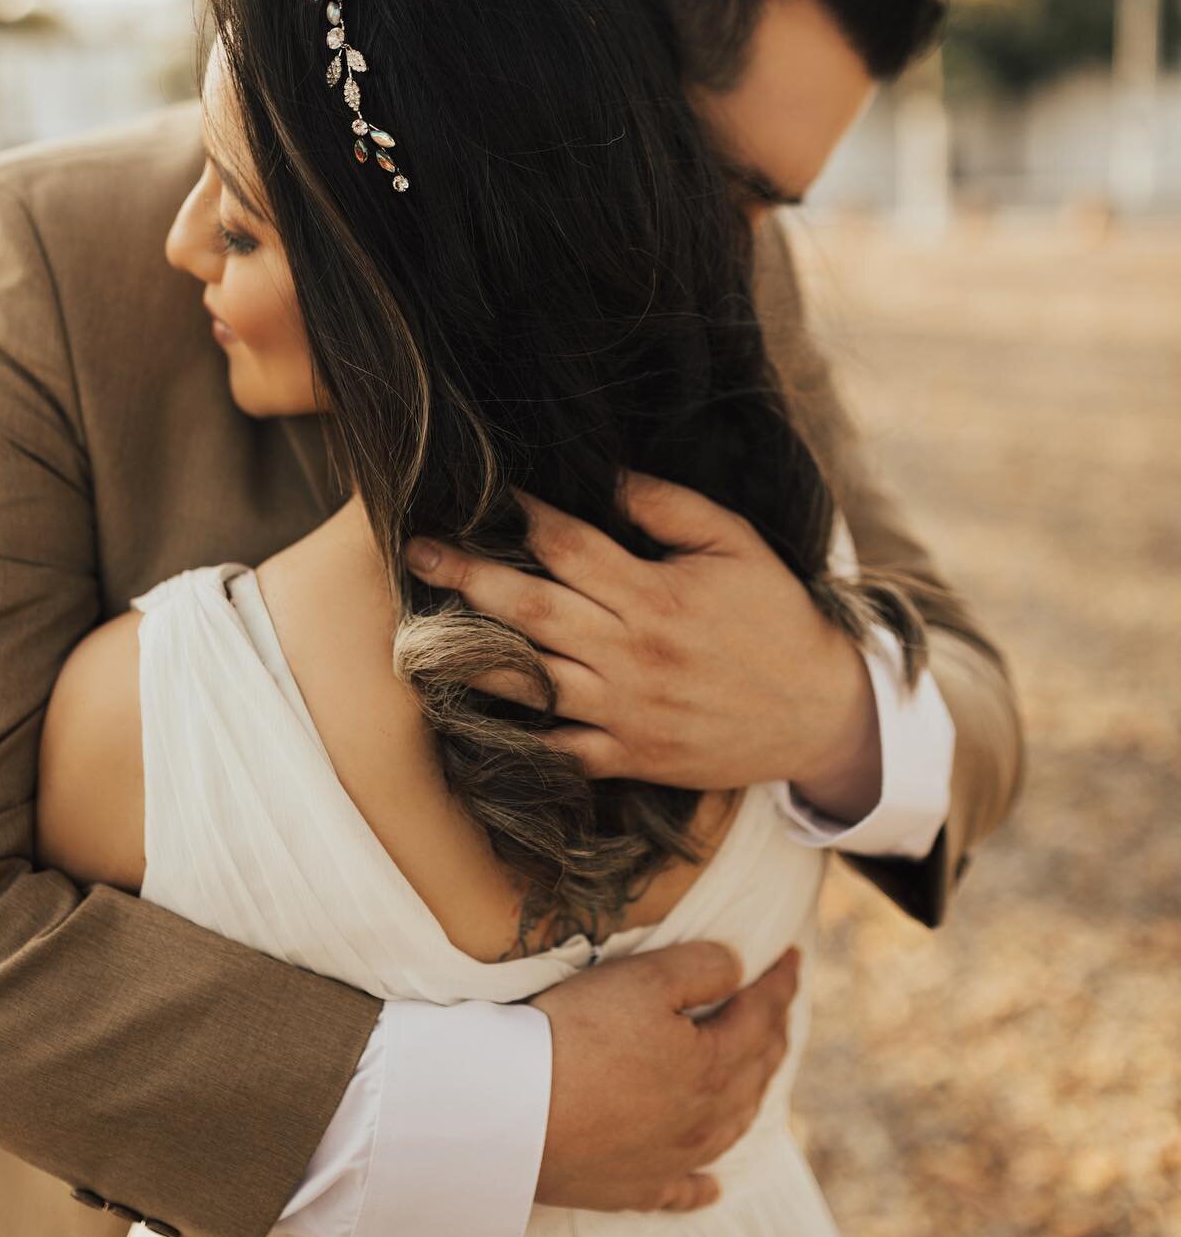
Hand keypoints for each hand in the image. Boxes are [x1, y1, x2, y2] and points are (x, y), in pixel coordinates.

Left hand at [404, 473, 881, 819]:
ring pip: (531, 680)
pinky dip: (511, 736)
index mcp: (657, 597)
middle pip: (532, 609)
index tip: (489, 496)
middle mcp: (632, 656)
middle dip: (468, 577)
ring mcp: (626, 713)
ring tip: (416, 633)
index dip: (525, 518)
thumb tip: (608, 478)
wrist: (819, 715)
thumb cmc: (777, 618)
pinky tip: (466, 715)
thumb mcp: (738, 545)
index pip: (570, 547)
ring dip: (470, 654)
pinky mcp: (629, 758)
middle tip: (416, 552)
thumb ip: (672, 508)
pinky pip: (557, 749)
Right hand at [530, 941, 799, 1211]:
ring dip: (751, 1097)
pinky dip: (704, 1186)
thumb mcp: (643, 978)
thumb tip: (739, 970)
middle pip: (755, 1074)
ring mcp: (673, 1160)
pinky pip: (684, 1192)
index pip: (761, 1017)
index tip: (794, 960)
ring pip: (731, 1129)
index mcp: (713, 1065)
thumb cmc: (579, 1036)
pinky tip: (713, 1187)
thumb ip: (702, 968)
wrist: (517, 1115)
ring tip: (758, 1077)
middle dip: (773, 1036)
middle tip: (779, 1010)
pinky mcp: (636, 1188)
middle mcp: (705, 1119)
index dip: (780, 985)